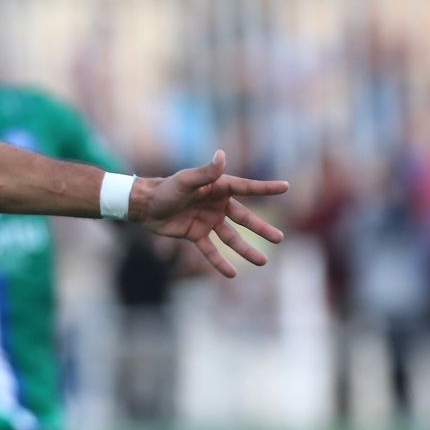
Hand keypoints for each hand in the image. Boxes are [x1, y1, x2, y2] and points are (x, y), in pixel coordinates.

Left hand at [135, 150, 288, 276]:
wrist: (143, 205)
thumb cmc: (165, 189)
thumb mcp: (186, 181)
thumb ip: (205, 172)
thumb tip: (221, 155)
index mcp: (217, 188)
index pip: (246, 187)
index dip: (265, 188)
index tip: (286, 187)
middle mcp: (216, 204)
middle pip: (244, 218)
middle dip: (261, 229)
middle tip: (279, 238)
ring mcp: (207, 220)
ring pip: (231, 237)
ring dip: (245, 250)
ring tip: (262, 261)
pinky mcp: (195, 234)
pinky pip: (210, 250)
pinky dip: (219, 262)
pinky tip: (232, 274)